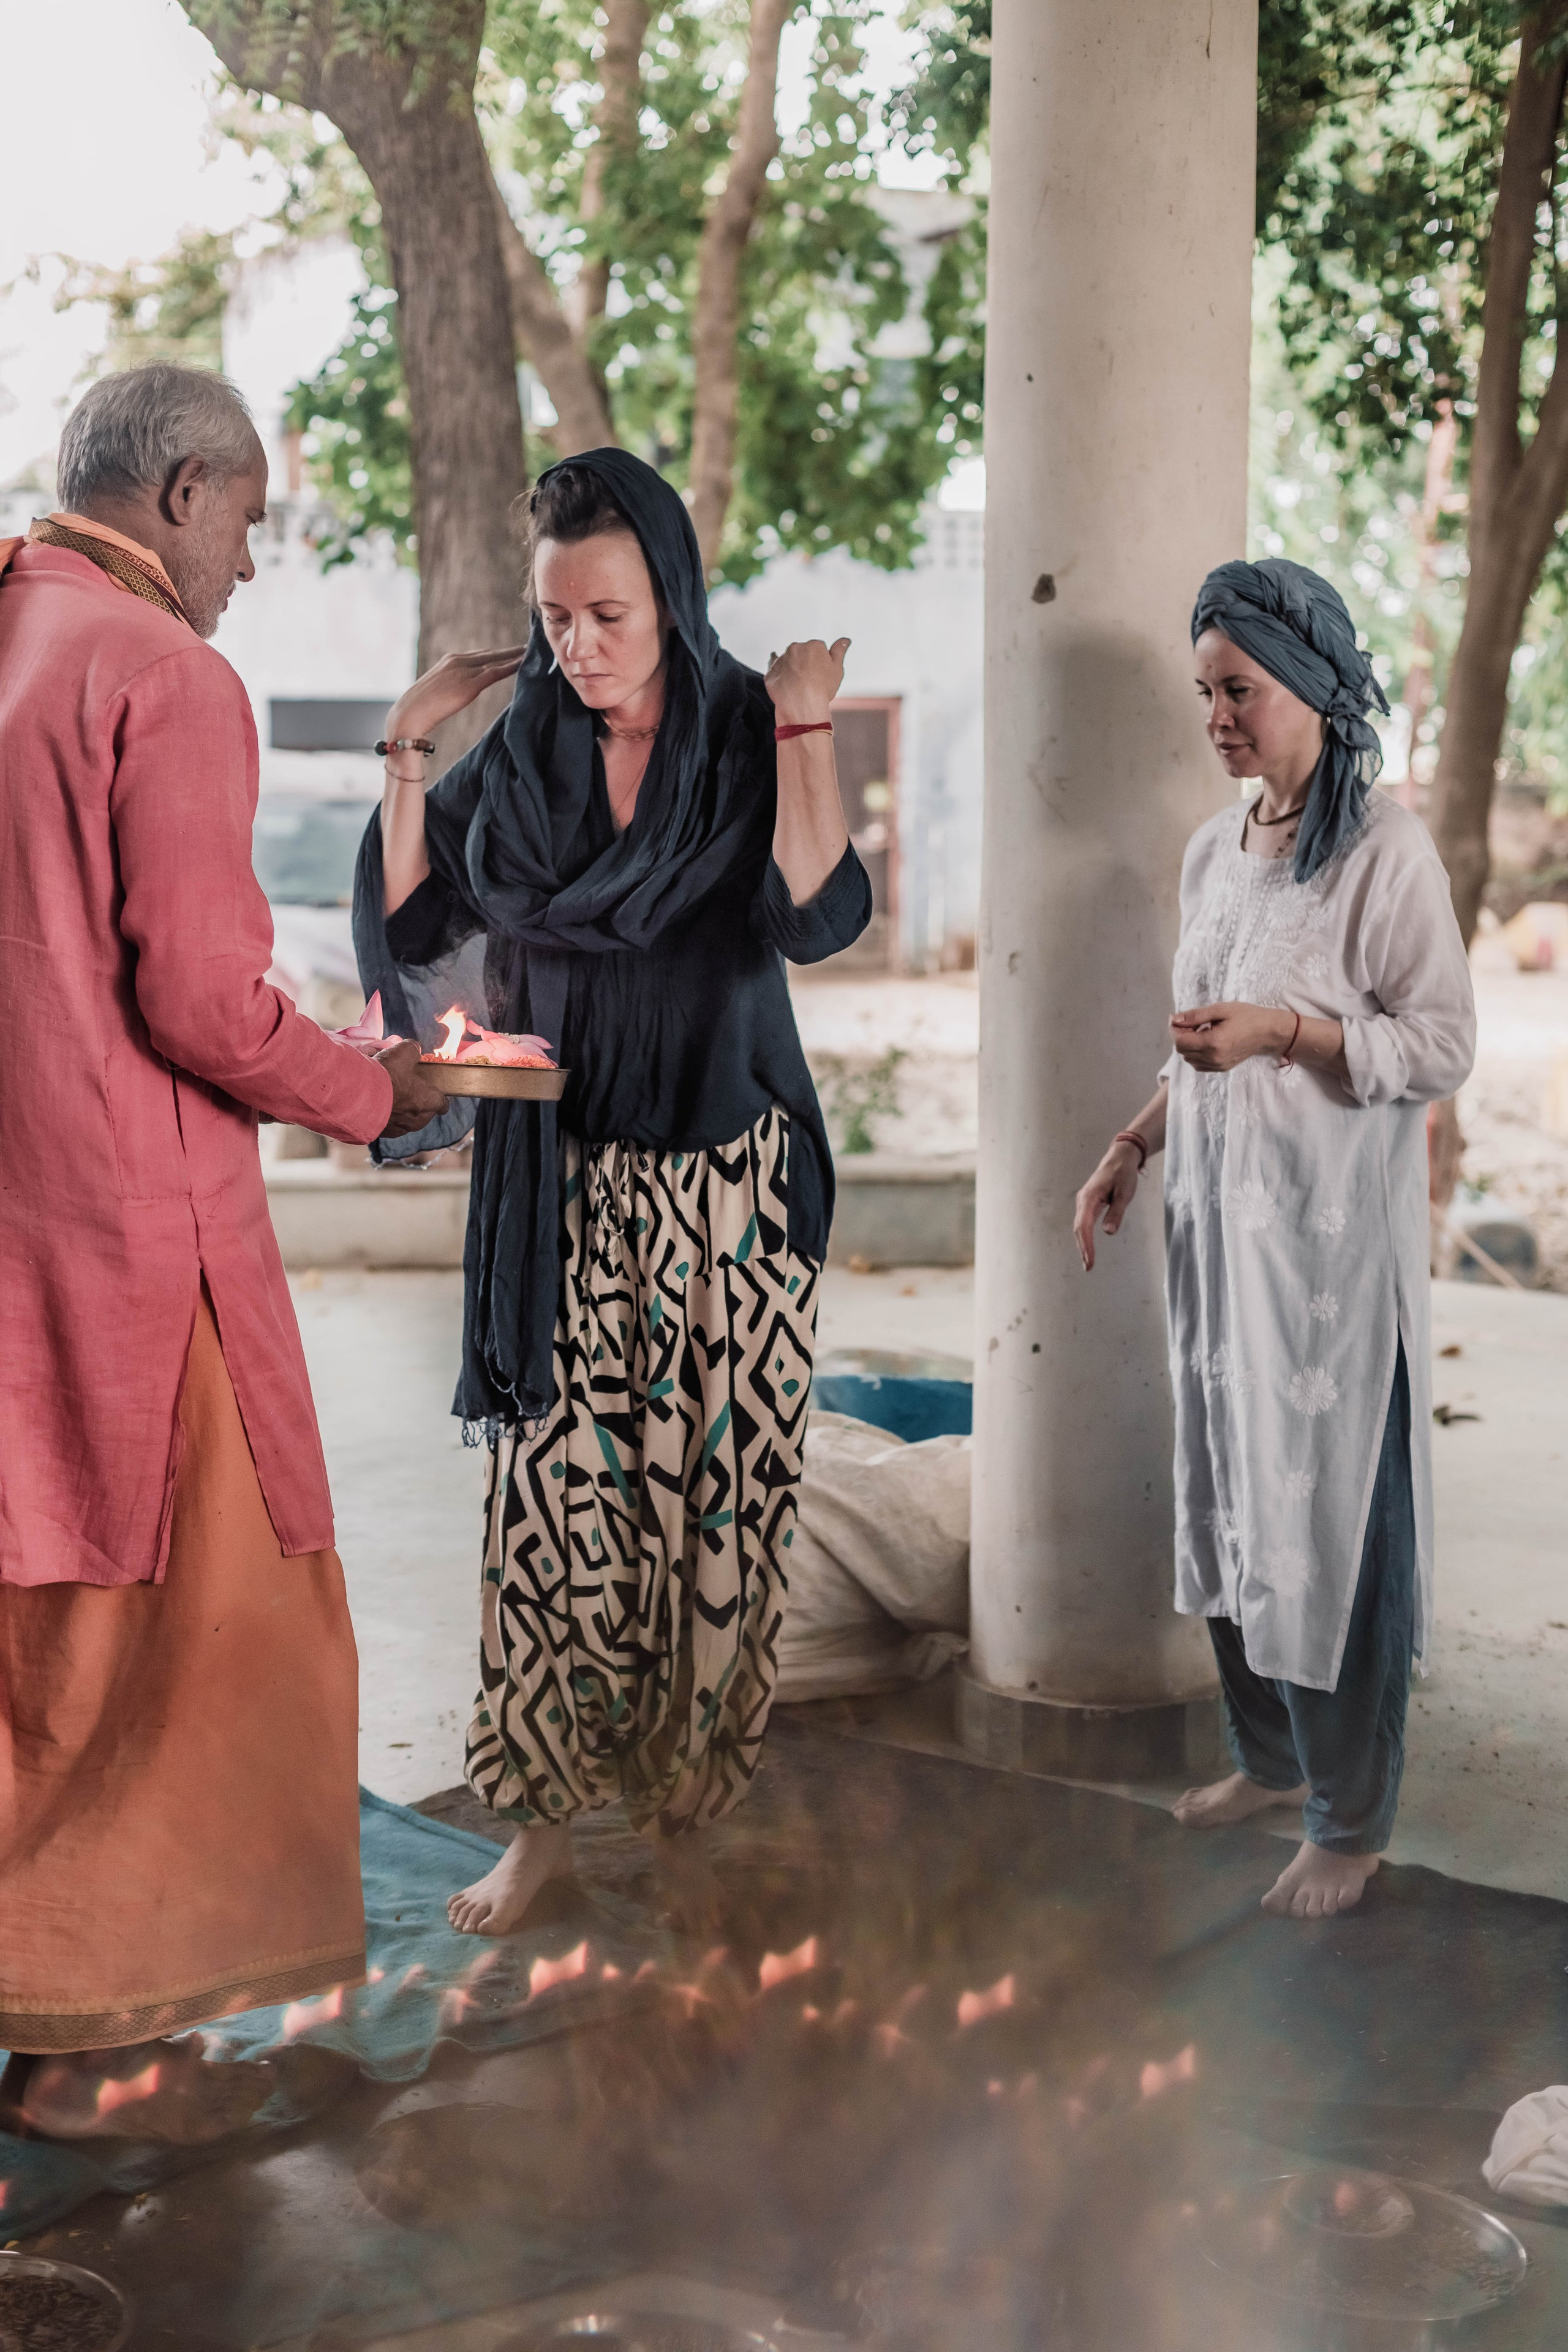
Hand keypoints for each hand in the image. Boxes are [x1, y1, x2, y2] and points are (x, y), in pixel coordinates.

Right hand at [374, 1038, 450, 1137]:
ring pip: (405, 1119)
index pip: (442, 1103)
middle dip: (417, 1102)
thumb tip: (412, 1048)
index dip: (438, 1096)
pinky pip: (388, 1124)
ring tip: (388, 1096)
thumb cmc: (386, 1076)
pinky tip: (375, 1104)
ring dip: (399, 1109)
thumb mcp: (403, 1052)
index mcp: (428, 1101)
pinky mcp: (382, 1133)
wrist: (358, 1096)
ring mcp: (400, 1128)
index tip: (434, 1092)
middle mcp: (417, 1119)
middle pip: (424, 1113)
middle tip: (406, 1089)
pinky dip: (384, 1115)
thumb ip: (412, 1050)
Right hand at [384, 645, 529, 747]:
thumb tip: (460, 692)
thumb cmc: (421, 709)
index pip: (480, 655)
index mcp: (450, 661)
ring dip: (514, 656)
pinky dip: (511, 666)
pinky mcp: (469, 684)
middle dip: (510, 651)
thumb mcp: (439, 691)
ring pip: (495, 660)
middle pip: (491, 653)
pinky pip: (495, 672)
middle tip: (529, 647)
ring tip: (531, 652)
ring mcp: (463, 670)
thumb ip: (453, 686)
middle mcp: (458, 660)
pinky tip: (524, 663)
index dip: (497, 654)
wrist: (410, 714)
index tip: (512, 651)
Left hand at [765, 637, 849, 722]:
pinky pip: (775, 671)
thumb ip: (839, 651)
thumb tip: (845, 640)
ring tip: (799, 686)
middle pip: (802, 653)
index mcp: (813, 645)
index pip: (818, 649)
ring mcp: (781, 660)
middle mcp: (795, 648)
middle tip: (811, 680)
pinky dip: (779, 675)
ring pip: (788, 661)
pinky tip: (785, 682)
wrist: (801, 705)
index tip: (821, 672)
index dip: (821, 662)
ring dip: (792, 669)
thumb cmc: (820, 689)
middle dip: (805, 663)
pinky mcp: (771, 672)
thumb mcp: (837, 669)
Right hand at [1073, 1141, 1141, 1271]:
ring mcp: (1083, 1201)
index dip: (1086, 1245)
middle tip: (1088, 1267)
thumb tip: (1107, 1232)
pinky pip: (1083, 1222)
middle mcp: (1082, 1200)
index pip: (1084, 1226)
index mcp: (1089, 1197)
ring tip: (1088, 1261)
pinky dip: (1084, 1236)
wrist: (1119, 1158)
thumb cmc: (1123, 1174)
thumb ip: (1116, 1212)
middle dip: (1083, 1249)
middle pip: (1078, 1229)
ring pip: (1079, 1227)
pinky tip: (1088, 1246)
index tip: (1090, 1260)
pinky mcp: (1087, 1203)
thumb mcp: (1124, 1194)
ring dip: (1082, 1244)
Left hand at [1169, 1002, 1292, 1073]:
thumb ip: (1195, 1016)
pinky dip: (1196, 1054)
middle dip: (1181, 1036)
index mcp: (1213, 1043)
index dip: (1175, 1029)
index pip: (1180, 1042)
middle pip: (1182, 1051)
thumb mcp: (1220, 1009)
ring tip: (1200, 1030)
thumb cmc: (1247, 1017)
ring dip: (1188, 1045)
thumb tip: (1174, 1019)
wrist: (1268, 1032)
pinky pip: (1199, 1064)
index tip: (1178, 1018)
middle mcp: (1214, 1058)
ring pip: (1189, 1059)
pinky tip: (1205, 1041)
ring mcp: (1218, 1066)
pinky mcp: (1222, 1068)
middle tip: (1191, 1022)